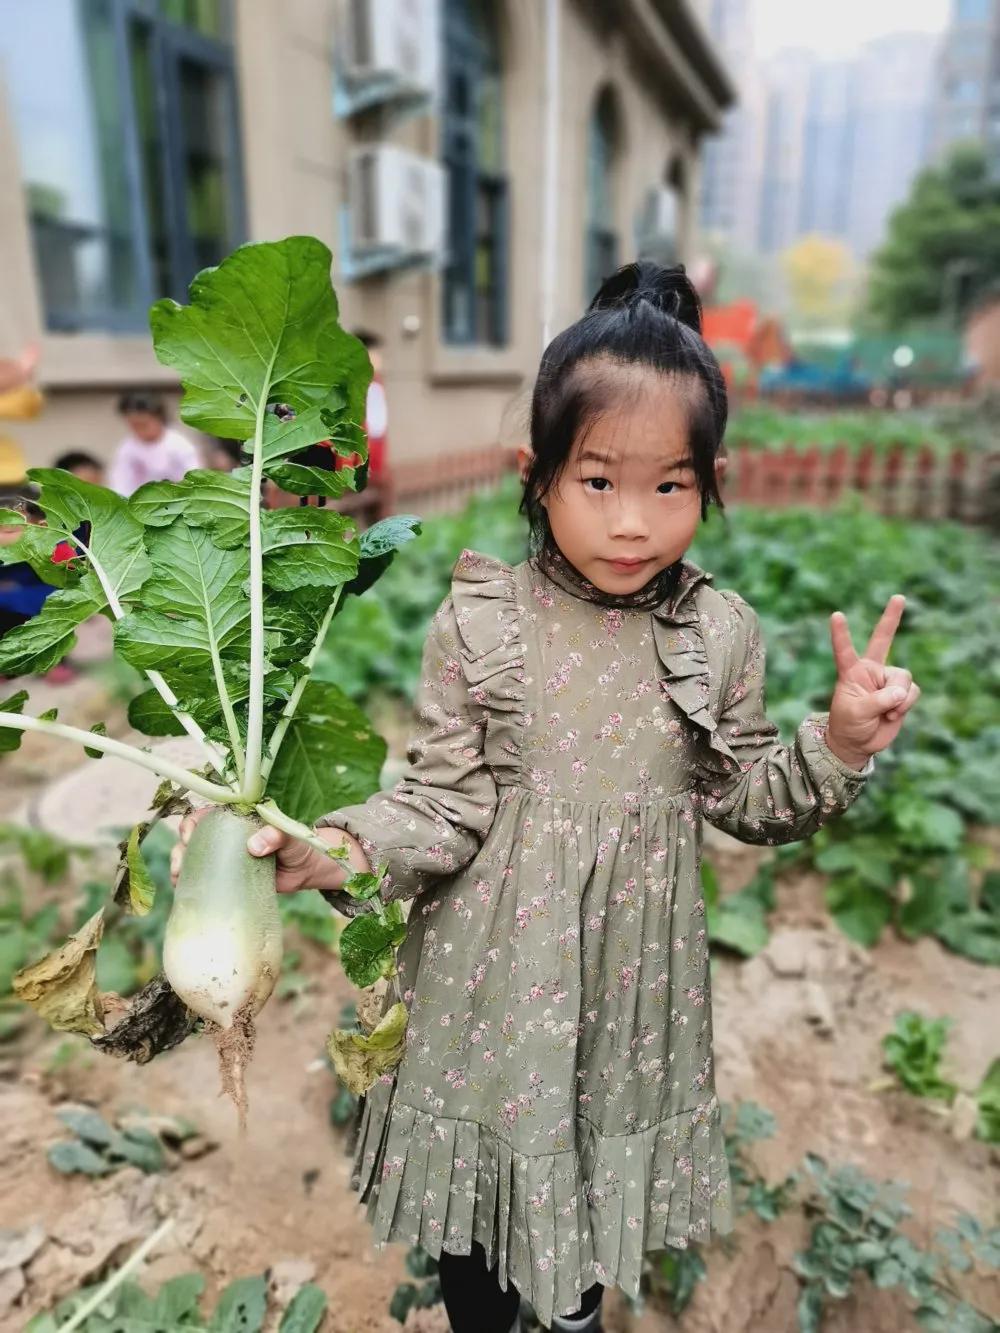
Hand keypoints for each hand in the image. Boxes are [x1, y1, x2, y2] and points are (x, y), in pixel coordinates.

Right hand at [169, 807, 362, 894]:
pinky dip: (190, 882)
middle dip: (180, 847)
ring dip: (179, 865)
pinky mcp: (227, 877)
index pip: (206, 813)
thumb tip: (255, 845)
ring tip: (178, 878)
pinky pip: (203, 878)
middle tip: (180, 864)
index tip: (190, 836)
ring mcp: (224, 857)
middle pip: (193, 836)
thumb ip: (277, 834)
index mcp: (237, 818)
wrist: (307, 871)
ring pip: (193, 857)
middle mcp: (225, 835)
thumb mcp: (291, 835)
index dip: (192, 822)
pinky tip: (183, 890)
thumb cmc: (300, 845)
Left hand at [826, 594, 919, 766]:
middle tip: (899, 597)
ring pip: (903, 677)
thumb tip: (900, 693)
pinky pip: (912, 691)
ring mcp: (887, 680)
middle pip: (883, 639)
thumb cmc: (848, 725)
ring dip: (898, 698)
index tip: (836, 615)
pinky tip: (893, 715)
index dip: (841, 634)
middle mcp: (870, 670)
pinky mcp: (902, 692)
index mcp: (850, 671)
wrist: (859, 743)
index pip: (844, 649)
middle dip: (892, 618)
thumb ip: (877, 701)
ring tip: (885, 712)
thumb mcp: (856, 713)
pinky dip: (905, 705)